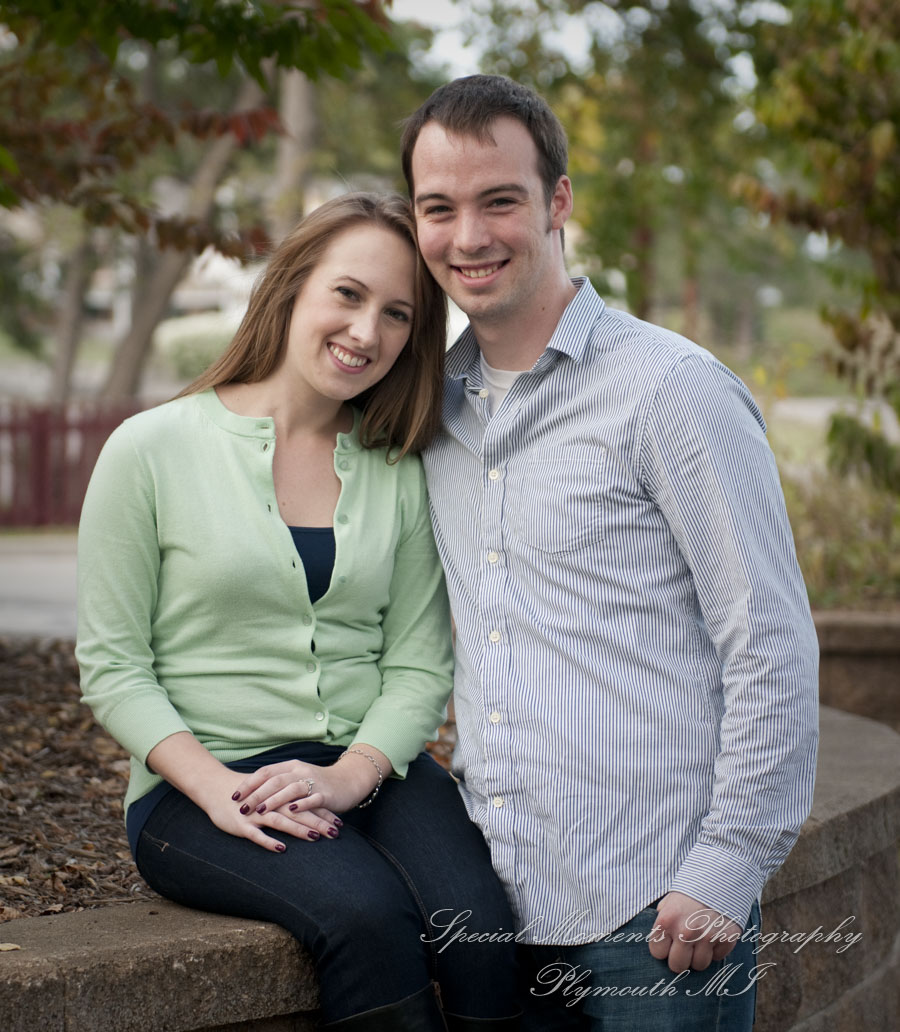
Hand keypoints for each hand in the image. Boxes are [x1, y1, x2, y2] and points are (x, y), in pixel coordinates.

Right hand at [204, 768, 339, 851]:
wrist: (215, 788)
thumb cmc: (245, 794)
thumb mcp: (268, 795)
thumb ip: (286, 801)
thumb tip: (308, 811)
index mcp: (278, 795)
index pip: (305, 804)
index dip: (323, 813)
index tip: (340, 824)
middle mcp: (270, 804)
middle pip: (298, 812)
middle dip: (318, 822)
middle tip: (336, 833)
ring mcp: (255, 814)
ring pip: (281, 821)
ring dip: (299, 830)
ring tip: (315, 837)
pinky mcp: (242, 825)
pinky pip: (257, 835)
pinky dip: (269, 841)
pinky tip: (282, 848)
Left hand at [232, 748, 387, 817]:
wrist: (348, 781)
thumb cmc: (317, 783)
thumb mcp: (296, 778)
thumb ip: (278, 782)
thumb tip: (251, 792)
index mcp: (291, 767)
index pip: (265, 772)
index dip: (249, 784)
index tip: (234, 795)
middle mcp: (301, 772)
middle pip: (275, 781)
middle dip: (257, 794)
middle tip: (242, 806)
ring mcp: (314, 782)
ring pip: (291, 789)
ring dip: (275, 800)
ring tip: (260, 810)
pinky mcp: (326, 794)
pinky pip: (313, 798)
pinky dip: (302, 804)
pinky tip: (292, 810)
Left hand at [648, 892, 742, 972]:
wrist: (720, 876)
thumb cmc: (691, 890)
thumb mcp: (670, 900)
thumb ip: (663, 919)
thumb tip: (660, 940)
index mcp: (667, 920)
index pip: (658, 953)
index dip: (663, 949)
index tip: (669, 943)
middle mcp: (685, 931)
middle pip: (677, 966)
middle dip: (680, 958)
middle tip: (685, 947)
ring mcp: (707, 937)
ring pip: (699, 965)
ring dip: (699, 955)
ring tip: (700, 939)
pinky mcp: (726, 939)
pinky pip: (718, 958)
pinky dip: (716, 949)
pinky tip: (714, 934)